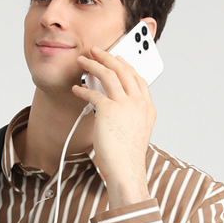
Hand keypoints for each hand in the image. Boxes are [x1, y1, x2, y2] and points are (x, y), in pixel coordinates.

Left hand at [72, 46, 155, 208]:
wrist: (125, 171)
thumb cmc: (126, 158)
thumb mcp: (133, 133)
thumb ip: (127, 117)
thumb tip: (108, 107)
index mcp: (148, 108)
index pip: (138, 79)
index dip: (126, 66)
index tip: (117, 60)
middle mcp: (139, 103)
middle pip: (124, 70)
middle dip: (108, 57)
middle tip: (96, 51)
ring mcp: (126, 104)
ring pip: (108, 74)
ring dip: (93, 65)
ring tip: (82, 61)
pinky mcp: (109, 109)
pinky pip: (93, 93)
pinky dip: (82, 90)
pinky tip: (75, 90)